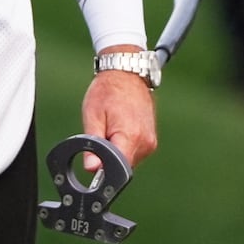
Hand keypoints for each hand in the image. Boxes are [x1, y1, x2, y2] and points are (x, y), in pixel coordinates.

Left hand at [82, 52, 158, 170]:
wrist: (127, 73)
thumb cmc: (108, 90)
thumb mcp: (93, 115)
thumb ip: (93, 144)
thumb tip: (92, 168)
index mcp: (131, 136)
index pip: (118, 169)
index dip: (103, 170)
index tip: (95, 161)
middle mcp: (145, 143)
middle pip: (122, 166)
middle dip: (108, 158)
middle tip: (101, 134)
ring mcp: (150, 142)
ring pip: (128, 161)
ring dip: (116, 152)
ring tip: (111, 128)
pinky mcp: (151, 141)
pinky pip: (134, 153)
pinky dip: (124, 146)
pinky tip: (119, 129)